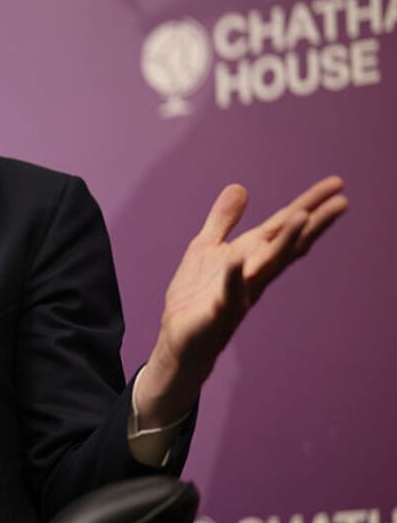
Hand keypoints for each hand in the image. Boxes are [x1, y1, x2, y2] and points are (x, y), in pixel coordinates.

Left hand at [136, 176, 347, 427]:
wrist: (180, 338)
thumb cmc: (197, 294)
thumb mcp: (206, 247)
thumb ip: (223, 220)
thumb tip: (240, 186)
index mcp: (251, 255)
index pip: (284, 226)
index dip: (308, 203)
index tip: (337, 183)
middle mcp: (254, 273)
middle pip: (289, 244)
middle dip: (313, 222)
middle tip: (342, 201)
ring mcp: (240, 292)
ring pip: (268, 265)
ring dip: (285, 241)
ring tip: (302, 215)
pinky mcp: (218, 311)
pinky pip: (228, 291)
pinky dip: (233, 275)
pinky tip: (237, 258)